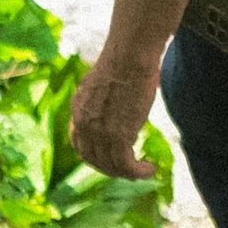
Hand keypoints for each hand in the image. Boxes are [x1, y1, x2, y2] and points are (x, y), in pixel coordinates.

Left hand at [72, 45, 161, 180]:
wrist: (130, 54)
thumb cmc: (125, 59)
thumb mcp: (104, 80)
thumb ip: (102, 96)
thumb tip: (114, 98)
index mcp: (78, 109)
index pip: (79, 144)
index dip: (93, 156)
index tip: (109, 158)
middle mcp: (84, 123)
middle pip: (93, 159)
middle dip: (110, 168)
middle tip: (128, 169)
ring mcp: (99, 132)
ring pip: (111, 166)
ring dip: (128, 173)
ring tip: (143, 171)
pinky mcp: (119, 136)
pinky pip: (126, 166)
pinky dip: (138, 172)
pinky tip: (149, 169)